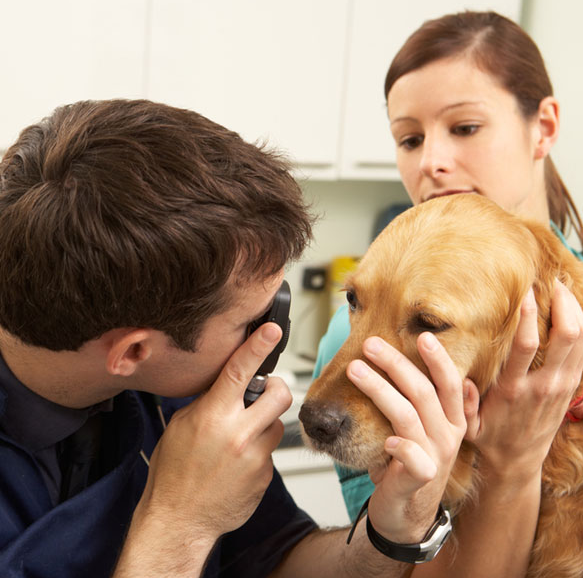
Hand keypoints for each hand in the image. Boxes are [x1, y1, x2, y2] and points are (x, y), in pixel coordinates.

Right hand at [134, 322, 291, 542]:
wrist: (179, 521)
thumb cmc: (173, 474)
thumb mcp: (181, 426)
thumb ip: (209, 402)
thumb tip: (229, 384)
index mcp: (213, 417)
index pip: (240, 371)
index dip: (258, 346)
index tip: (272, 330)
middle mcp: (239, 434)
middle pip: (280, 394)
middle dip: (274, 389)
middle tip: (262, 395)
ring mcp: (256, 457)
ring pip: (277, 423)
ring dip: (264, 423)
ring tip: (240, 437)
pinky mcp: (265, 476)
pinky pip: (271, 451)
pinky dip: (258, 450)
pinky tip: (238, 462)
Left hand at [346, 332, 466, 542]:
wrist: (405, 513)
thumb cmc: (408, 462)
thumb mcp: (421, 429)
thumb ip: (425, 400)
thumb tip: (424, 363)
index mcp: (450, 420)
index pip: (449, 384)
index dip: (438, 360)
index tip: (421, 336)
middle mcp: (446, 435)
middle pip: (424, 392)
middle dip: (396, 364)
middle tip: (370, 344)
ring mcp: (435, 457)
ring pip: (408, 416)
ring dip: (380, 390)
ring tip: (355, 369)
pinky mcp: (419, 479)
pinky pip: (414, 459)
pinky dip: (402, 446)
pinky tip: (388, 438)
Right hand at [464, 281, 582, 482]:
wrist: (518, 461)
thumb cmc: (489, 437)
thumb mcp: (467, 425)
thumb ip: (463, 403)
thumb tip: (460, 379)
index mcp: (514, 389)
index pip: (527, 345)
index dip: (528, 316)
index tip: (525, 292)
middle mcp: (544, 385)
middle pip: (567, 337)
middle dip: (564, 305)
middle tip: (553, 283)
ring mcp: (562, 387)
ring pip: (582, 342)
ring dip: (577, 313)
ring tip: (564, 290)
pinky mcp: (571, 388)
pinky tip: (573, 313)